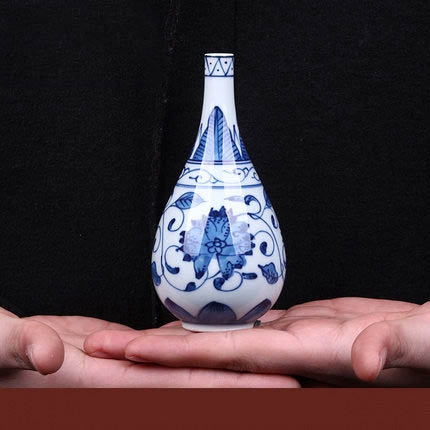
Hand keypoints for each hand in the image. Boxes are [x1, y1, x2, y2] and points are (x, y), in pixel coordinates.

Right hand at [1, 312, 298, 387]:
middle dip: (254, 382)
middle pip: (206, 379)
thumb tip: (48, 356)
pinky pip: (171, 348)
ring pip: (193, 363)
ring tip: (273, 354)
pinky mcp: (126, 353)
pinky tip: (220, 333)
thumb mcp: (2, 346)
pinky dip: (199, 344)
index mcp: (110, 385)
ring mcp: (133, 368)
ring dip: (232, 363)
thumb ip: (23, 348)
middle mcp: (132, 381)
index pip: (186, 387)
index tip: (283, 389)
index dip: (234, 389)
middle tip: (304, 376)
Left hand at [84, 298, 429, 386]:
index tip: (130, 352)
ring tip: (136, 332)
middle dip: (153, 349)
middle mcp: (285, 352)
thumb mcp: (422, 341)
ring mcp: (288, 339)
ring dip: (179, 334)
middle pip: (207, 350)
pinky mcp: (298, 324)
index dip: (177, 354)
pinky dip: (217, 322)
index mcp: (304, 355)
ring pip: (221, 338)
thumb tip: (369, 360)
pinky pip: (246, 325)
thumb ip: (392, 346)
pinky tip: (198, 314)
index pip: (226, 356)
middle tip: (104, 343)